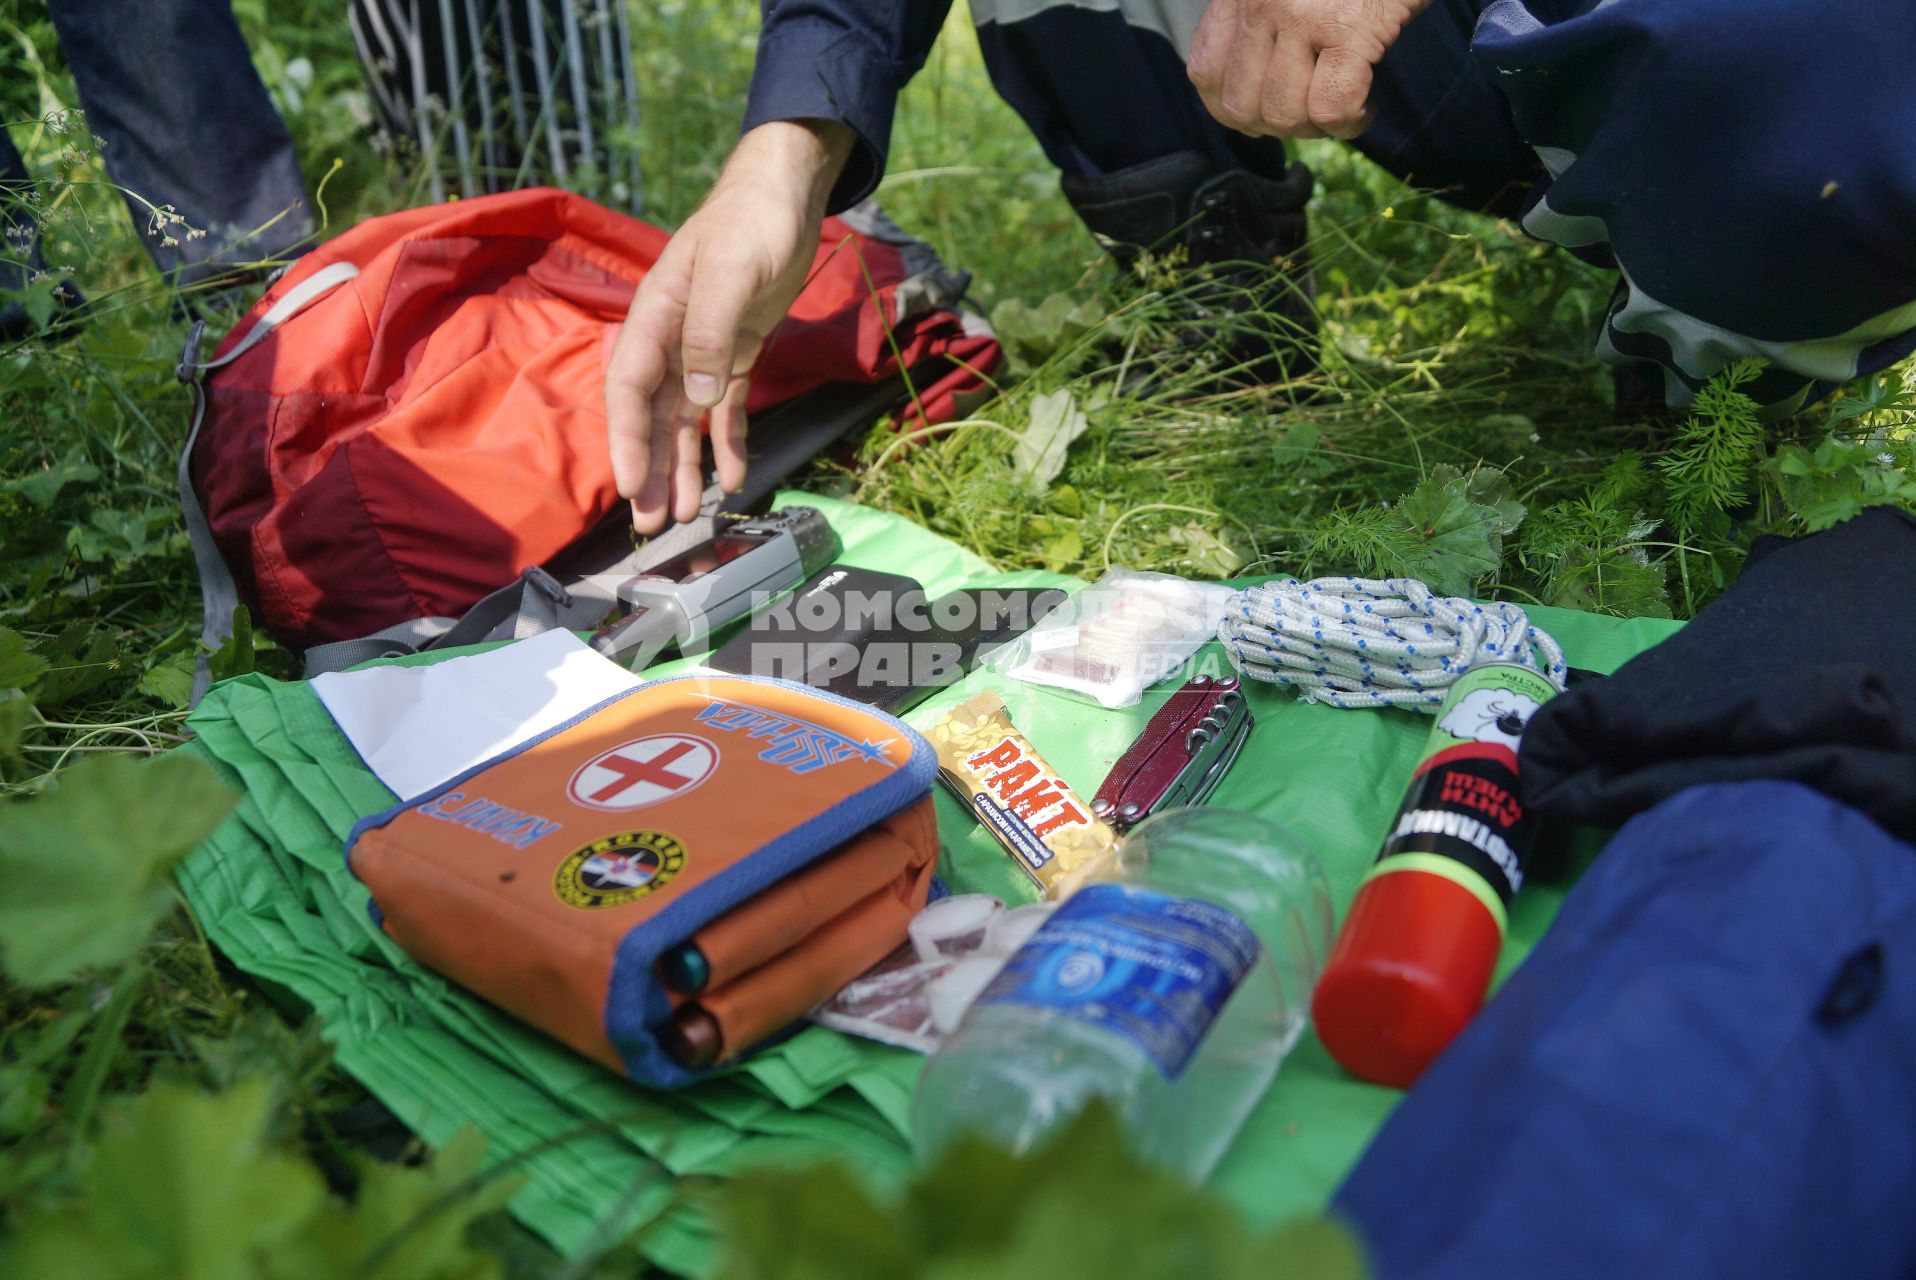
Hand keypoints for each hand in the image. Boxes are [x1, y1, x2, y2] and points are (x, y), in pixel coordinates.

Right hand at [603, 121, 852, 532]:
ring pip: (684, 421)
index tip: (631, 484)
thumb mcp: (729, 273)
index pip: (629, 390)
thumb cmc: (749, 224)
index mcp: (655, 319)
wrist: (785, 198)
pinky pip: (725, 410)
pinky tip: (733, 477)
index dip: (626, 440)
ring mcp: (702, 351)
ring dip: (682, 467)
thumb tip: (695, 398)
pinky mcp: (735, 353)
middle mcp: (671, 341)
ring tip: (681, 514)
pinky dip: (728, 443)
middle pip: (651, 417)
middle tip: (650, 523)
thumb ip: (708, 334)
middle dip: (649, 469)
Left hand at [1187, 0, 1429, 140]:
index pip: (1205, 74)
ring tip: (1343, 107)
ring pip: (1283, 114)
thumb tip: (1248, 103)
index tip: (1269, 110)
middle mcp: (1259, 2)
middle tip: (1313, 111)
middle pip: (1241, 107)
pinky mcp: (1348, 29)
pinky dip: (1351, 122)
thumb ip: (1258, 24)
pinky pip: (1332, 108)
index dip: (1236, 108)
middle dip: (1279, 126)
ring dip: (1317, 128)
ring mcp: (1299, 15)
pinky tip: (1366, 109)